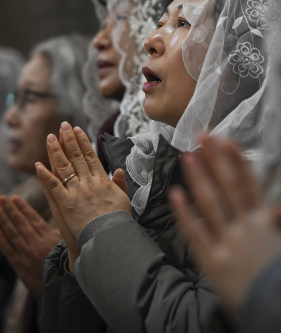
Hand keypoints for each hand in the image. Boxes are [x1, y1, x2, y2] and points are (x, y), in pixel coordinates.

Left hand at [0, 195, 61, 297]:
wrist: (64, 288)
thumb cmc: (69, 264)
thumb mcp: (69, 244)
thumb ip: (61, 231)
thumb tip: (60, 213)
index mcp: (49, 237)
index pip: (33, 219)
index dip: (23, 208)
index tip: (15, 197)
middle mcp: (37, 244)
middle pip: (21, 224)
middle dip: (10, 210)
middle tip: (1, 199)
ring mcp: (27, 255)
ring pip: (13, 235)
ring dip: (3, 222)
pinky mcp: (21, 267)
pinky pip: (9, 252)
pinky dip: (3, 242)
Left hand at [35, 122, 130, 240]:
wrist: (110, 235)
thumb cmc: (118, 219)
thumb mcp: (124, 199)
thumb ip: (120, 184)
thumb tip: (117, 170)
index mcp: (101, 180)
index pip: (90, 156)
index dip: (82, 142)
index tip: (77, 130)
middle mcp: (88, 182)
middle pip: (76, 157)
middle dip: (69, 139)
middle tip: (63, 125)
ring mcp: (76, 191)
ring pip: (64, 167)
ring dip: (56, 151)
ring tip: (50, 137)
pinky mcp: (65, 204)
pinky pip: (53, 187)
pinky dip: (45, 175)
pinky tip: (38, 165)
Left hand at [169, 134, 280, 313]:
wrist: (270, 310)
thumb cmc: (276, 277)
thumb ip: (276, 224)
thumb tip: (275, 207)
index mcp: (261, 221)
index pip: (248, 183)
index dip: (236, 160)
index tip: (226, 140)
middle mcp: (244, 226)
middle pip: (228, 186)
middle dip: (215, 159)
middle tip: (202, 136)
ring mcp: (227, 241)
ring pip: (211, 203)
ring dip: (198, 178)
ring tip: (187, 156)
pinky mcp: (211, 259)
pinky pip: (195, 233)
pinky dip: (185, 213)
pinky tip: (175, 195)